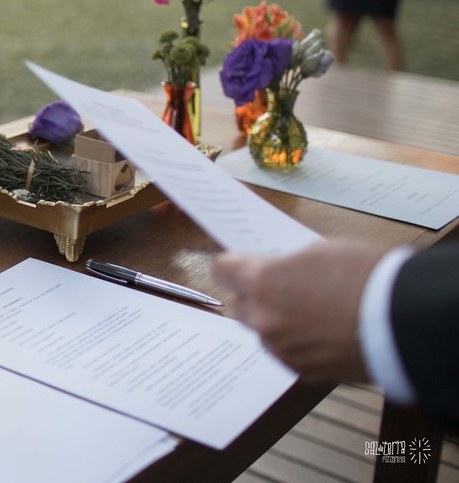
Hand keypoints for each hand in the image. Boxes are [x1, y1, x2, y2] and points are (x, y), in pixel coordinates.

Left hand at [213, 240, 385, 383]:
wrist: (402, 320)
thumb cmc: (366, 277)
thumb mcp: (319, 251)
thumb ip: (286, 263)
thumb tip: (277, 270)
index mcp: (261, 282)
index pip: (221, 270)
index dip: (232, 265)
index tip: (239, 265)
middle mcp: (263, 318)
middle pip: (239, 305)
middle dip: (254, 297)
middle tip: (282, 289)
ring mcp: (281, 348)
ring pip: (263, 332)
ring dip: (277, 323)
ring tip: (312, 314)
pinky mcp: (301, 371)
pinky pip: (286, 353)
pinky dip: (298, 344)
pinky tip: (323, 334)